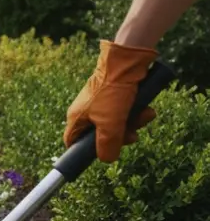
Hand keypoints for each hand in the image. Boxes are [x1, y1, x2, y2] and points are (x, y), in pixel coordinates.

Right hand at [63, 40, 158, 162]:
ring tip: (145, 115)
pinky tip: (147, 109)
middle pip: (100, 136)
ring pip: (116, 124)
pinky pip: (125, 112)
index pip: (73, 143)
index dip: (86, 152)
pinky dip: (137, 113)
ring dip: (134, 123)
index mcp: (77, 118)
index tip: (103, 154)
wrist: (126, 61)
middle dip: (120, 137)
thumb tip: (107, 159)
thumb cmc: (112, 91)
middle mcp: (86, 111)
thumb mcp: (110, 123)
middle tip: (133, 135)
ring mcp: (101, 103)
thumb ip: (107, 145)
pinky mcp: (115, 96)